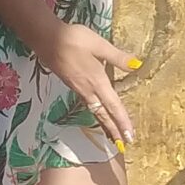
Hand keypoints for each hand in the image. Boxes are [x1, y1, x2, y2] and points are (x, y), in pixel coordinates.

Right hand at [40, 23, 136, 146]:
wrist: (46, 39)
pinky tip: (98, 114)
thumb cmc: (73, 39)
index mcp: (97, 81)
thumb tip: (138, 66)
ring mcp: (79, 89)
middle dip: (114, 130)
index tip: (129, 137)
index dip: (122, 122)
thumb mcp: (99, 45)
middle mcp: (88, 90)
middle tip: (123, 145)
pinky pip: (88, 105)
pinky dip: (96, 114)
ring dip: (105, 125)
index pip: (114, 106)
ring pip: (95, 111)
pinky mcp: (73, 85)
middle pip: (103, 115)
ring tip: (113, 136)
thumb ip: (118, 57)